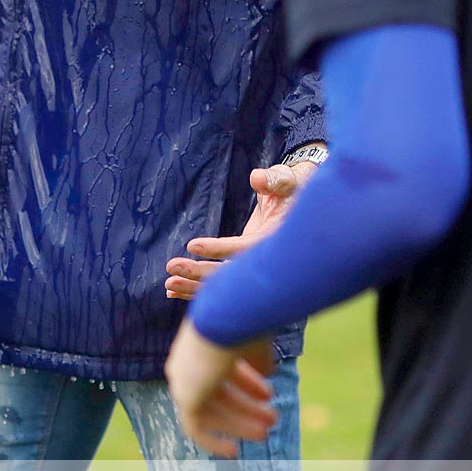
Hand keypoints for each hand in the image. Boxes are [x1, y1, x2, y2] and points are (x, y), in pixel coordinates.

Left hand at [165, 162, 310, 299]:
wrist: (303, 206)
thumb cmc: (292, 189)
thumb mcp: (286, 181)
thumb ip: (274, 180)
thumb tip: (258, 178)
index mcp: (277, 242)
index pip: (244, 249)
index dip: (219, 249)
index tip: (192, 245)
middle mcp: (267, 262)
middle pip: (231, 274)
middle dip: (200, 272)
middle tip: (171, 266)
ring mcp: (255, 269)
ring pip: (224, 285)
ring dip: (195, 286)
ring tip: (168, 283)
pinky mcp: (245, 269)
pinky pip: (221, 284)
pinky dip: (197, 289)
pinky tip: (173, 291)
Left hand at [165, 322, 277, 456]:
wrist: (226, 318)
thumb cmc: (243, 322)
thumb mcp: (254, 341)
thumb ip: (257, 358)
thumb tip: (268, 371)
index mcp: (204, 343)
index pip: (225, 369)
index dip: (249, 382)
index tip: (270, 394)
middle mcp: (189, 362)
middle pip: (219, 392)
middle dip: (247, 406)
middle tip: (272, 419)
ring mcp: (184, 379)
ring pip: (211, 410)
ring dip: (238, 423)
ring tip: (265, 432)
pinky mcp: (184, 396)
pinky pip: (194, 427)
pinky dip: (212, 440)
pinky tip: (233, 450)